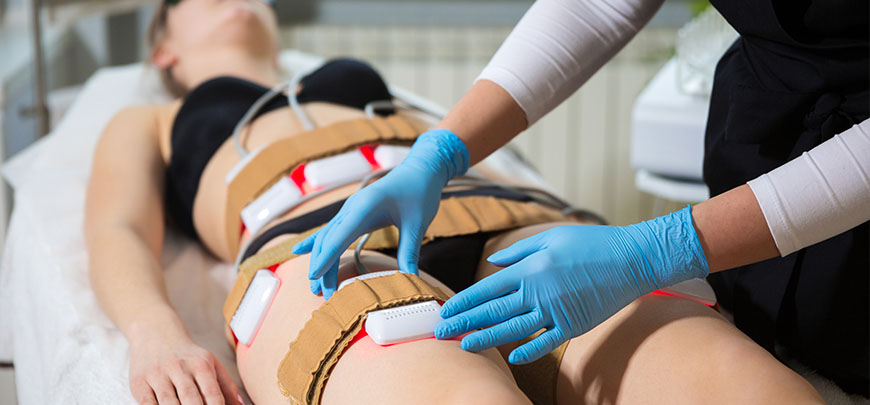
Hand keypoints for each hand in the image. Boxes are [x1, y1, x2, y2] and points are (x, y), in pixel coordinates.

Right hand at [128, 331, 241, 404]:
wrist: (156, 333)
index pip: (212, 394)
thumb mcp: (210, 363)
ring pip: (169, 404)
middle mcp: (180, 368)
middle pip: (191, 400)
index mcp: (201, 364)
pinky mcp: (140, 383)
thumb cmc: (188, 355)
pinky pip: (148, 404)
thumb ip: (227, 387)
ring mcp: (158, 375)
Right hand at [292, 129, 468, 298]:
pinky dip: (317, 243)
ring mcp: (350, 210)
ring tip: (318, 288)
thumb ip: (410, 250)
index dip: (326, 257)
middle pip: (328, 240)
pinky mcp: (353, 213)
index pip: (340, 235)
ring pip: (327, 237)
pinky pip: (331, 230)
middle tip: (321, 294)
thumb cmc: (420, 192)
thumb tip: (409, 279)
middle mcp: (352, 207)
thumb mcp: (418, 223)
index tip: (314, 276)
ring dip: (321, 260)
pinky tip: (300, 251)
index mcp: (365, 206)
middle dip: (322, 266)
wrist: (420, 169)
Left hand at [434, 206, 708, 363]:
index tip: (445, 310)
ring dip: (486, 338)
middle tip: (441, 332)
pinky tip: (512, 358)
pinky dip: (529, 350)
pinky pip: (546, 342)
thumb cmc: (593, 243)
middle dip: (464, 322)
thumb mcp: (552, 237)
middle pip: (493, 311)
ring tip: (464, 345)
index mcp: (530, 269)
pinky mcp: (575, 325)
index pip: (487, 289)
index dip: (463, 301)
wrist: (632, 259)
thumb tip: (494, 263)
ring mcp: (556, 311)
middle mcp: (538, 292)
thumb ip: (519, 252)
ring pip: (513, 329)